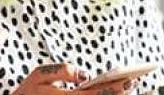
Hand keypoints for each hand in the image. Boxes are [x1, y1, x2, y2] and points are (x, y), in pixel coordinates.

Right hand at [11, 63, 134, 94]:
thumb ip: (62, 70)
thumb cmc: (28, 91)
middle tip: (135, 83)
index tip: (128, 81)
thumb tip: (84, 75)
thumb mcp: (39, 75)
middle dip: (119, 94)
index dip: (113, 88)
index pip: (95, 94)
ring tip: (129, 89)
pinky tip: (115, 93)